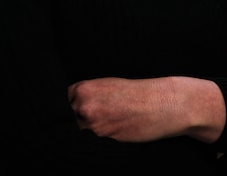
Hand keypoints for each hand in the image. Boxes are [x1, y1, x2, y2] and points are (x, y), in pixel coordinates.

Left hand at [67, 76, 223, 142]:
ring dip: (88, 131)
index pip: (63, 101)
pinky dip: (100, 140)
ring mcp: (92, 124)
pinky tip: (114, 131)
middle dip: (78, 120)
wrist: (163, 103)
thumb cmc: (139, 93)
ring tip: (109, 123)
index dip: (72, 106)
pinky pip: (93, 142)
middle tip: (98, 118)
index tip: (78, 110)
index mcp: (84, 89)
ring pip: (79, 132)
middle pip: (68, 118)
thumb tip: (72, 108)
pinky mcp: (104, 139)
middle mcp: (84, 106)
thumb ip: (88, 95)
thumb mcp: (109, 86)